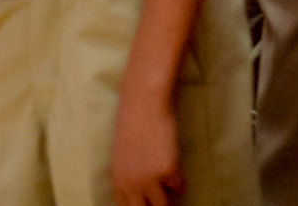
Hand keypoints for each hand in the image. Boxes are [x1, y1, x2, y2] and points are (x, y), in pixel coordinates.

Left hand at [111, 84, 183, 205]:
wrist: (144, 102)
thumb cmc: (133, 123)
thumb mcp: (123, 156)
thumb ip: (128, 177)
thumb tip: (140, 195)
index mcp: (118, 180)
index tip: (147, 202)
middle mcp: (132, 184)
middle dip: (154, 205)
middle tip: (161, 197)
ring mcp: (150, 180)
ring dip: (168, 197)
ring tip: (168, 184)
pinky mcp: (169, 172)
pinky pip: (179, 187)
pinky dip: (179, 179)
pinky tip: (174, 161)